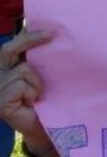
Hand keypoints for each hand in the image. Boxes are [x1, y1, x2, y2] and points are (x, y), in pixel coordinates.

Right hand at [0, 31, 51, 145]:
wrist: (44, 127)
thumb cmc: (44, 100)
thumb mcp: (40, 75)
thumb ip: (36, 58)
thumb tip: (47, 32)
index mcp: (4, 68)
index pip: (10, 45)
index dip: (26, 35)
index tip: (48, 29)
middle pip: (8, 50)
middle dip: (30, 40)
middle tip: (51, 35)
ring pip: (23, 69)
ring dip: (37, 81)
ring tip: (38, 94)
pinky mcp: (0, 102)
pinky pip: (21, 85)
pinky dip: (32, 92)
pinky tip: (32, 102)